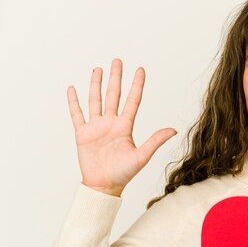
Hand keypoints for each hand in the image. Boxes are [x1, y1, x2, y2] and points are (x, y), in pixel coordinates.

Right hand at [67, 58, 176, 195]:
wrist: (104, 186)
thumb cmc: (123, 174)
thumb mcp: (142, 156)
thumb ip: (155, 141)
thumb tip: (174, 130)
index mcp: (125, 126)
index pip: (132, 100)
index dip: (136, 85)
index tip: (140, 69)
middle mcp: (111, 123)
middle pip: (113, 95)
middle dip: (116, 78)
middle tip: (117, 60)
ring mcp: (96, 127)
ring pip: (95, 100)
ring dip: (96, 85)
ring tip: (98, 69)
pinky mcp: (82, 133)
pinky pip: (77, 114)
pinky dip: (73, 102)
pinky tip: (73, 88)